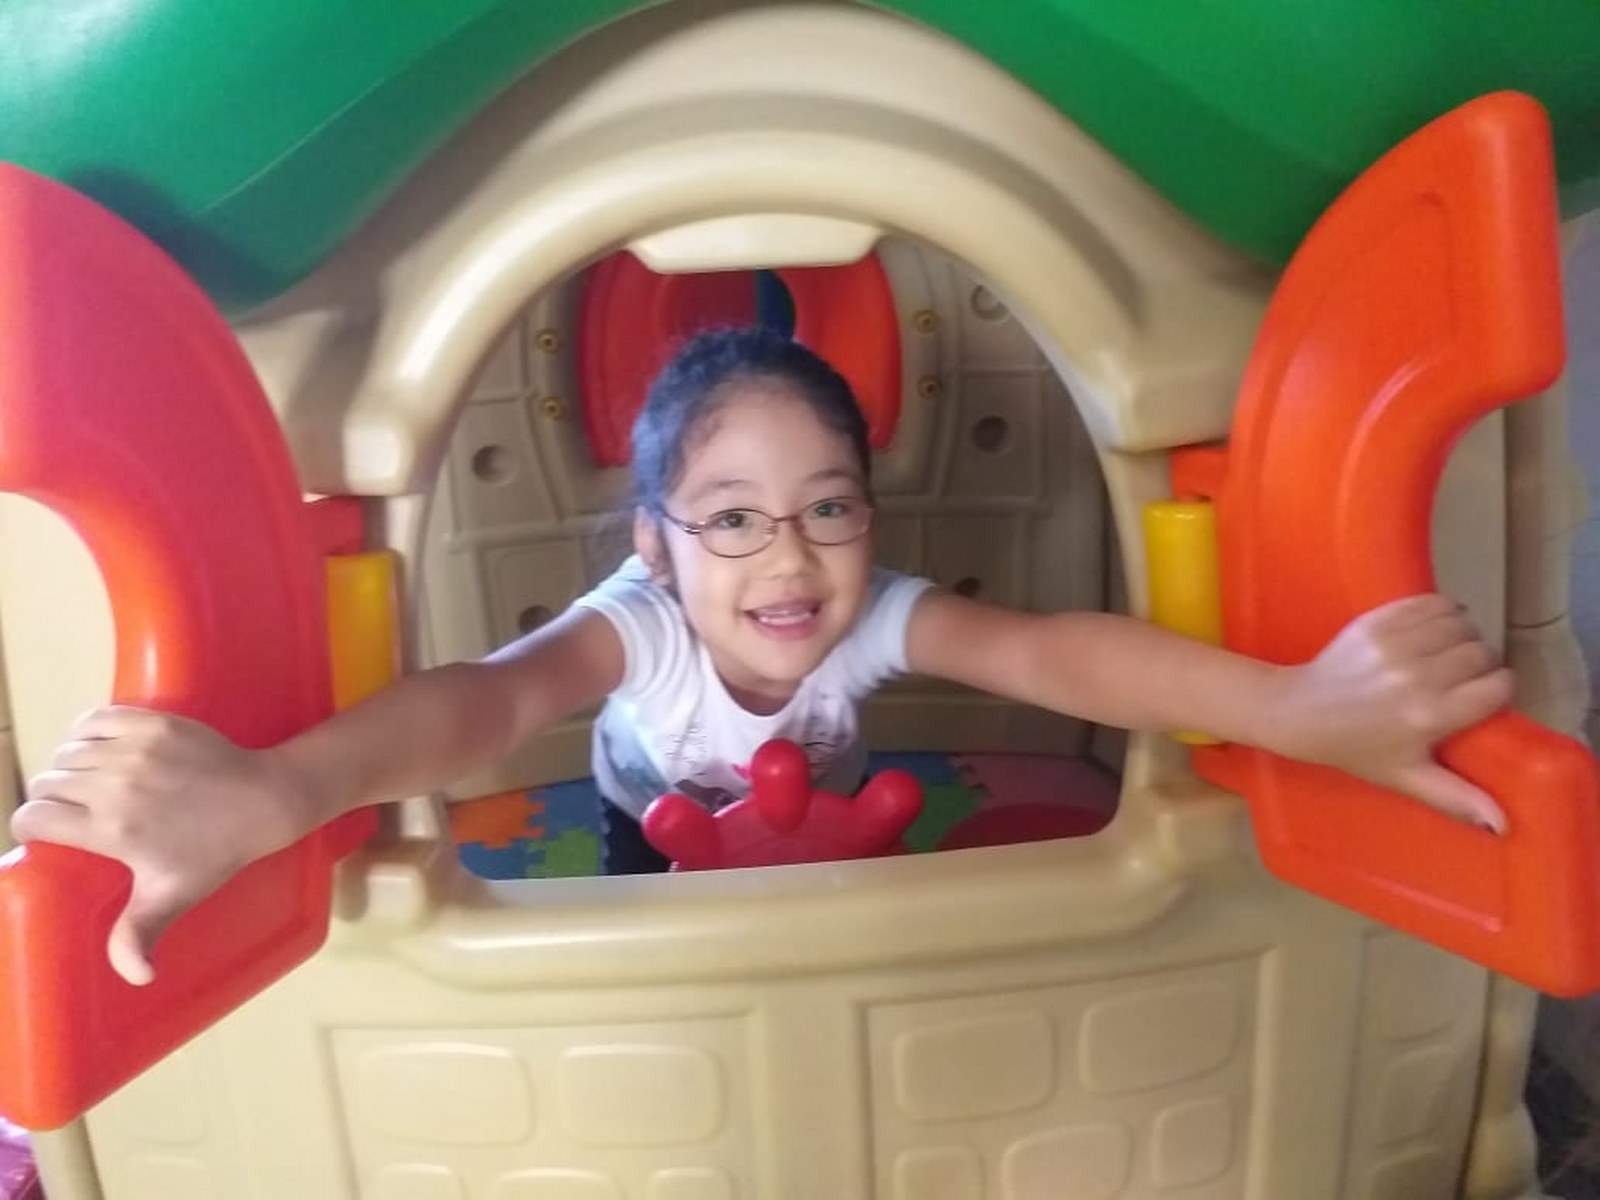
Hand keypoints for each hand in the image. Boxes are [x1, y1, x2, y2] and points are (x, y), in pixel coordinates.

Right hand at [10, 706, 314, 985]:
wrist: (263, 800)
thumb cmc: (215, 853)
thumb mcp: (172, 897)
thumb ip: (138, 936)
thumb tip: (137, 979)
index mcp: (111, 829)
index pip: (33, 819)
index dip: (34, 828)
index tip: (49, 834)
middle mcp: (115, 786)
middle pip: (47, 783)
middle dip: (53, 798)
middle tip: (75, 811)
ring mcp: (134, 750)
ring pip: (68, 751)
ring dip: (70, 766)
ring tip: (90, 783)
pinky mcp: (154, 722)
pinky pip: (95, 718)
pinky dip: (88, 731)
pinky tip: (100, 749)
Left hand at [1268, 594, 1513, 829]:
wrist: (1299, 712)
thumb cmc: (1356, 749)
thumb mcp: (1407, 777)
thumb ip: (1456, 798)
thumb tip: (1502, 825)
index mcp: (1429, 716)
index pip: (1497, 687)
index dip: (1497, 689)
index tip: (1484, 694)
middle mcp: (1416, 677)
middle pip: (1481, 653)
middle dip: (1481, 662)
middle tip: (1463, 675)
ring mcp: (1393, 645)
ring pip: (1460, 623)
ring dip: (1462, 634)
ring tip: (1448, 651)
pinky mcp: (1375, 621)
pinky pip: (1430, 602)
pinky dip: (1440, 611)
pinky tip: (1433, 629)